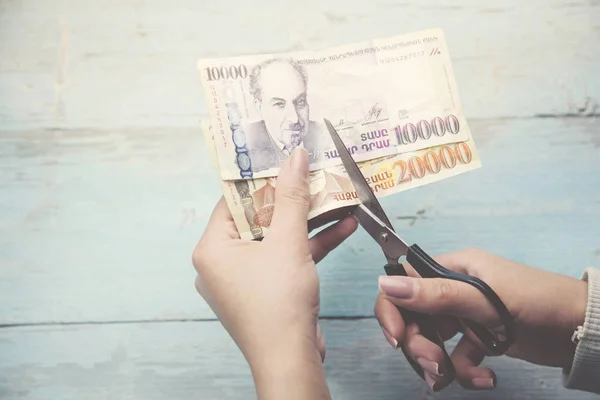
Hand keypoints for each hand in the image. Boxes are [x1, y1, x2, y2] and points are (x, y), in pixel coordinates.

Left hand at [192, 148, 357, 399]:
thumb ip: (292, 197)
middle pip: (258, 219)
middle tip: (310, 175)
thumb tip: (295, 157)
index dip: (259, 180)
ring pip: (276, 239)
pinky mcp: (266, 291)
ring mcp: (244, 279)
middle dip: (291, 200)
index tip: (282, 161)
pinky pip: (285, 259)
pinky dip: (309, 246)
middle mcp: (222, 263)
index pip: (233, 201)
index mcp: (212, 248)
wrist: (291, 359)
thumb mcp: (288, 241)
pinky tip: (341, 228)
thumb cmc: (278, 303)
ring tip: (334, 197)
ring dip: (307, 222)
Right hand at [375, 248, 587, 391]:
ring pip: (433, 340)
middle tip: (435, 366)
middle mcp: (454, 290)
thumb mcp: (485, 298)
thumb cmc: (537, 302)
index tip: (397, 338)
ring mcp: (466, 316)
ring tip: (456, 378)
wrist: (581, 328)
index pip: (405, 282)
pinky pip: (456, 357)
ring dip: (439, 363)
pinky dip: (464, 372)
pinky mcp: (480, 339)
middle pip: (415, 317)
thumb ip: (436, 294)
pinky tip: (485, 378)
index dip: (393, 308)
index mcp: (452, 268)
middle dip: (420, 345)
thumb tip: (386, 285)